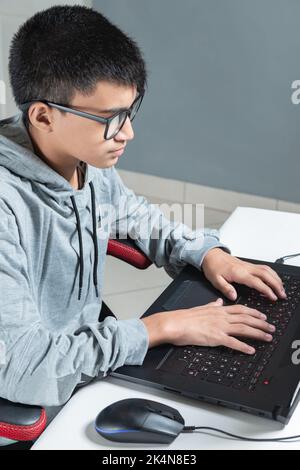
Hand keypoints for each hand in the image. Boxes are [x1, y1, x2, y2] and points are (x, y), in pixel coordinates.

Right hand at [143, 299, 275, 353]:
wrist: (174, 323)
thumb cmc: (184, 317)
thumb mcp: (200, 307)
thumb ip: (212, 305)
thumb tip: (218, 301)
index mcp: (218, 309)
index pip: (240, 309)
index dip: (254, 312)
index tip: (263, 316)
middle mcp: (221, 317)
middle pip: (246, 318)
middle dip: (261, 323)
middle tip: (271, 327)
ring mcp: (219, 327)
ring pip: (243, 328)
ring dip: (257, 333)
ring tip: (267, 338)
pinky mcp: (215, 338)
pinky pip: (233, 342)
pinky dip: (243, 346)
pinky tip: (251, 350)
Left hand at [202, 248, 286, 301]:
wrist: (211, 254)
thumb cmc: (213, 266)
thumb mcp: (215, 280)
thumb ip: (225, 288)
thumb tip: (233, 296)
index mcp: (238, 273)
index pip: (256, 282)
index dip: (266, 290)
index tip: (273, 297)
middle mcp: (245, 268)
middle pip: (266, 274)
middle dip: (276, 284)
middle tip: (282, 294)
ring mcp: (248, 265)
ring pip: (267, 270)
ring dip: (276, 278)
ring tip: (281, 288)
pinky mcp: (248, 265)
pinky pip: (263, 268)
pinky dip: (271, 274)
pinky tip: (274, 279)